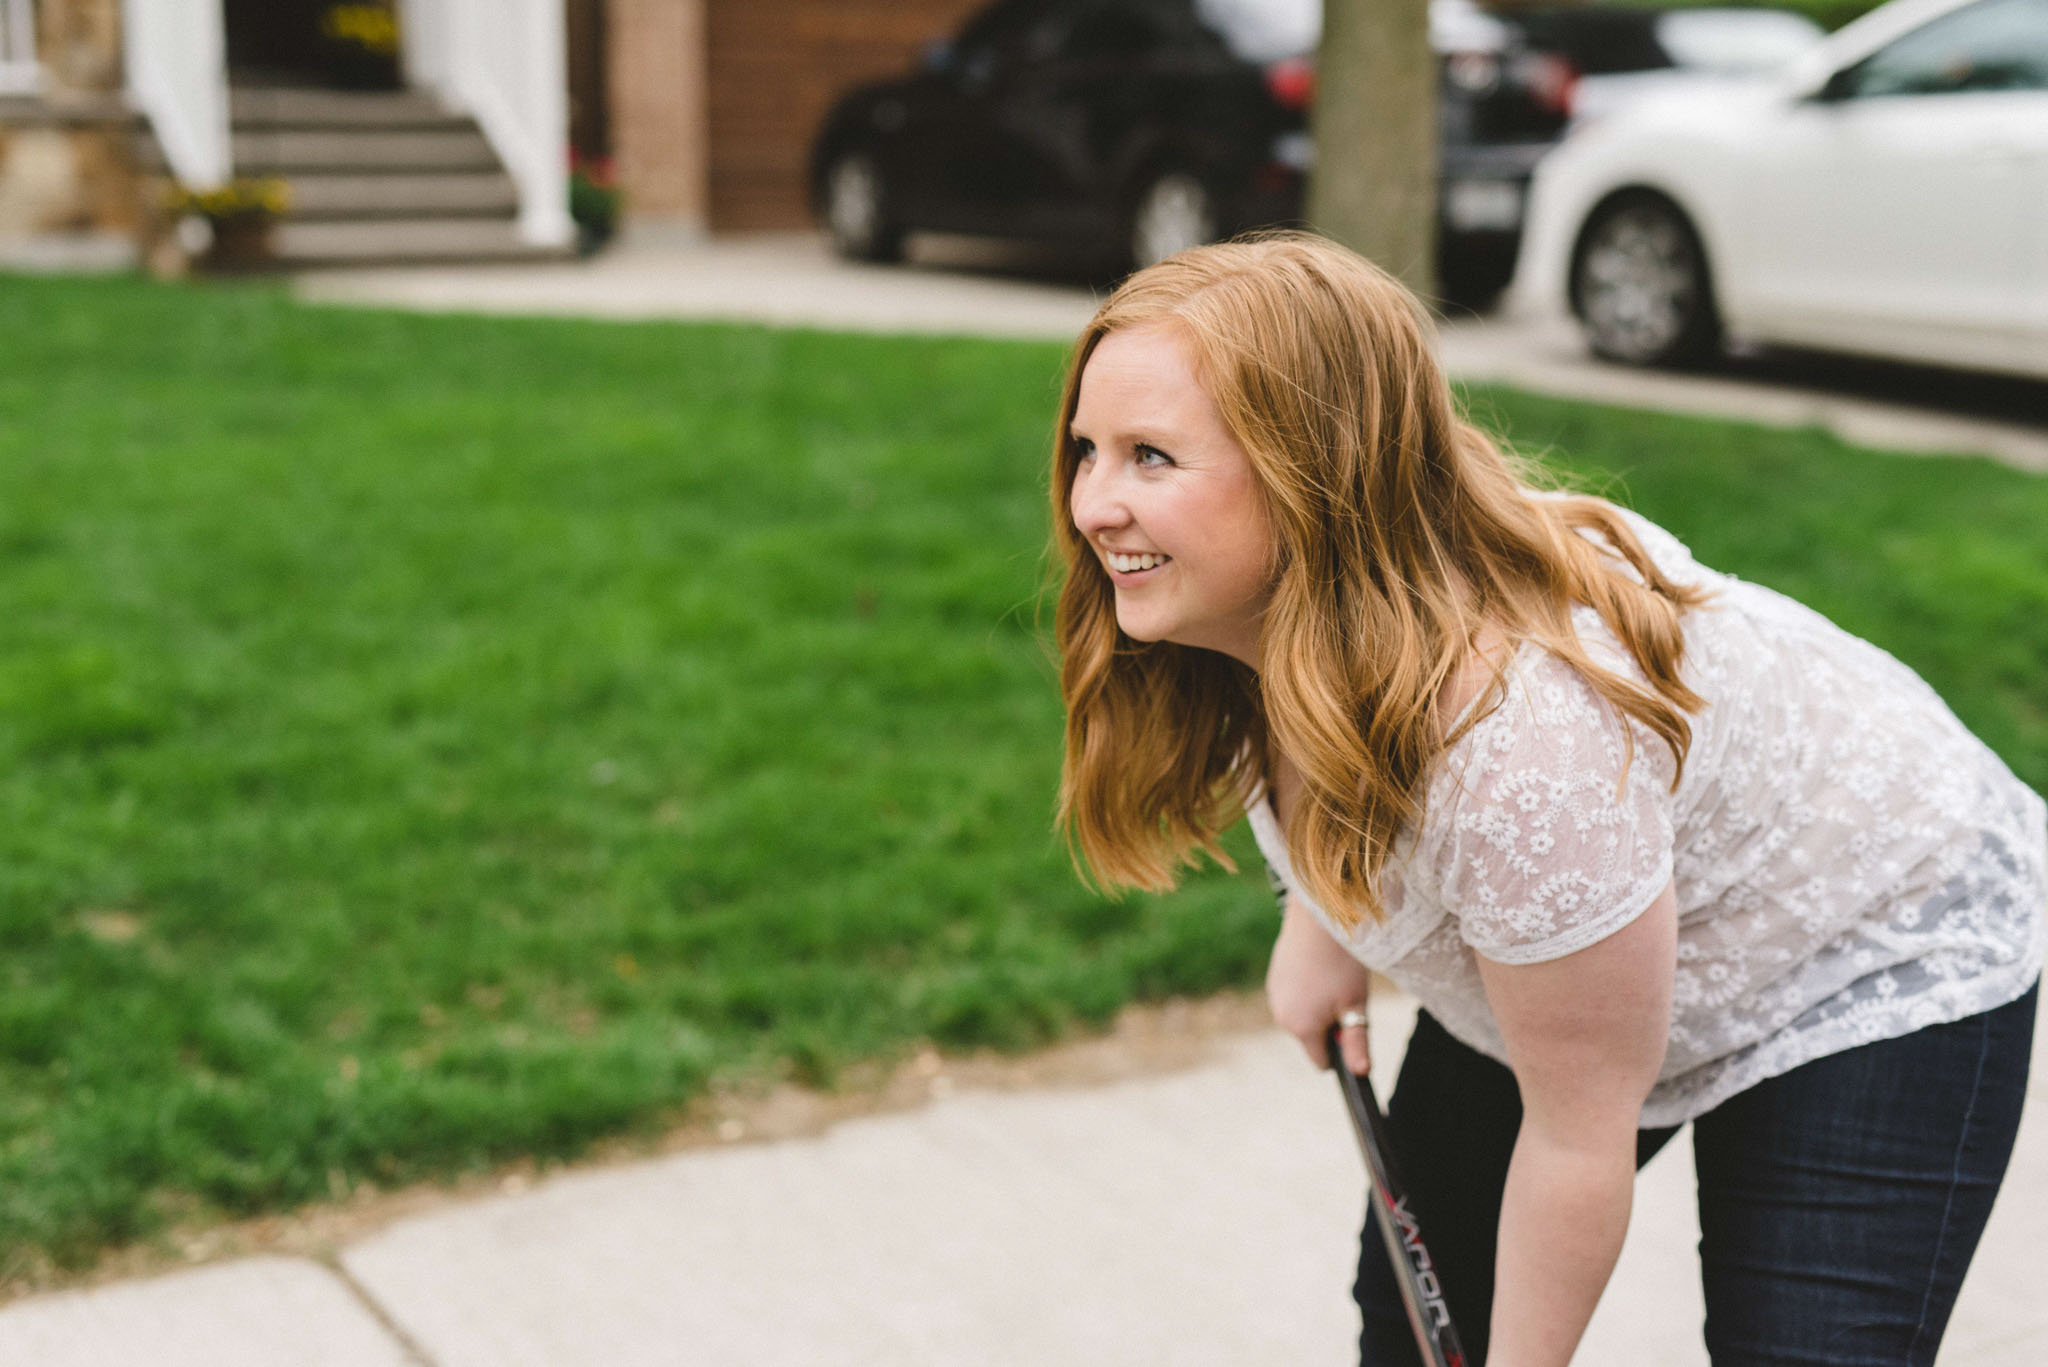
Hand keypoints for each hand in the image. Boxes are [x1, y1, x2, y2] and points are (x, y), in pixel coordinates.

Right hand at [1265, 895, 1371, 1073]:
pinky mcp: (1274, 978)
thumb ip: (1357, 1042)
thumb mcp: (1356, 1004)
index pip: (1321, 1061)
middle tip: (1344, 995)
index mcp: (1301, 1028)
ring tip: (1331, 978)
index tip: (1350, 1024)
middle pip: (1310, 1037)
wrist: (1319, 917)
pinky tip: (1318, 968)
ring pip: (1302, 1016)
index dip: (1339, 1049)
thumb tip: (1360, 1074)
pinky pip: (1293, 997)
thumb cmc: (1342, 961)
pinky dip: (1306, 990)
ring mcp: (1274, 995)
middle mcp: (1281, 1016)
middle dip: (1327, 1025)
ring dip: (1316, 1007)